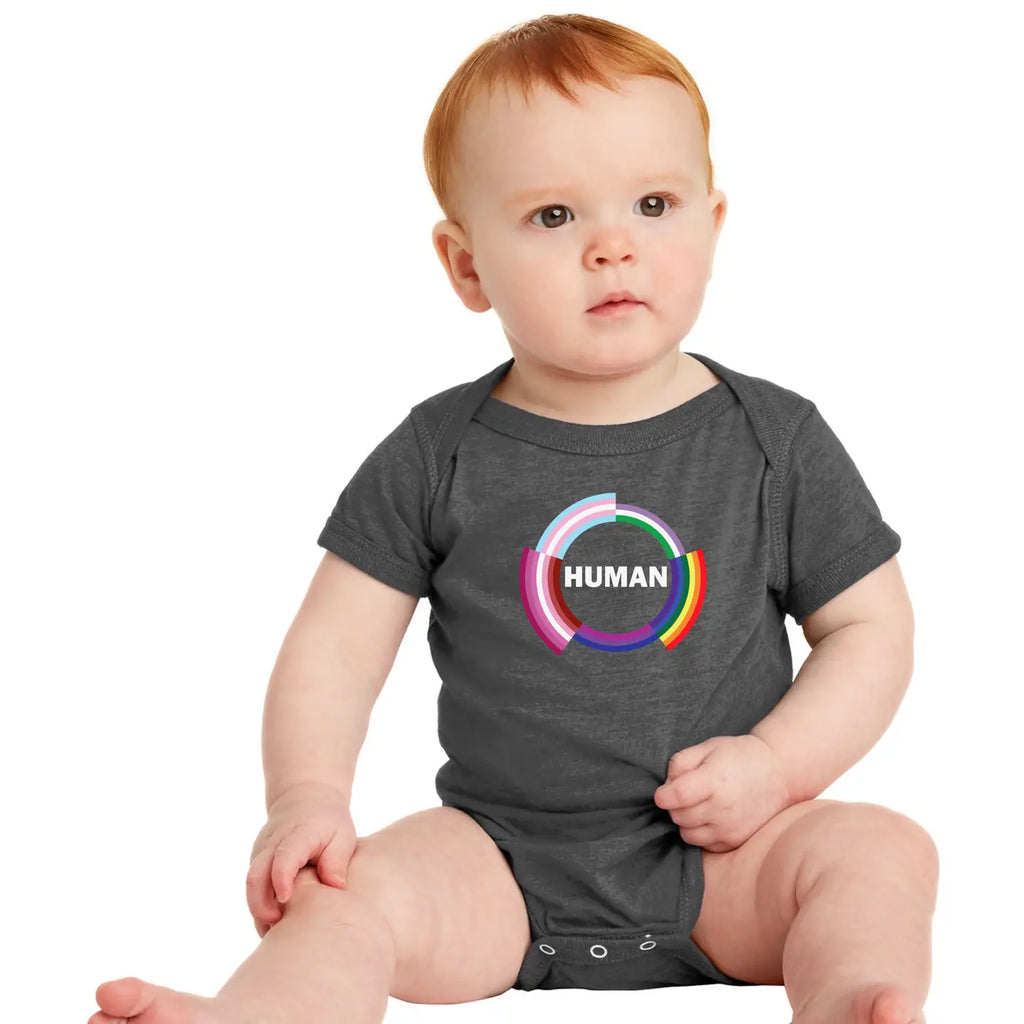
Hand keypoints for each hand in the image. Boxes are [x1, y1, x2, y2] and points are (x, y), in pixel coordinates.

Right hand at [246, 781, 356, 938]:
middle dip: (261, 906)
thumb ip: (337, 860)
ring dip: (259, 911)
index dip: (281, 877)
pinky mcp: (256, 863)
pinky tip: (276, 924)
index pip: (284, 856)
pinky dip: (261, 907)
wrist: (303, 799)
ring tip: (277, 933)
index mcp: (298, 834)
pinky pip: (254, 888)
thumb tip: (336, 888)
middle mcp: (272, 844)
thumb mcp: (342, 835)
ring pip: (251, 886)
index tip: (285, 899)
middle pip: (255, 876)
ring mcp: (260, 853)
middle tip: (278, 926)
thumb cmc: (328, 822)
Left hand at [652, 735, 790, 852]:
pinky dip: (701, 832)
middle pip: (678, 816)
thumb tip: (666, 785)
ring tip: (699, 805)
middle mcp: (723, 808)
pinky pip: (704, 844)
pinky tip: (710, 816)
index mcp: (714, 780)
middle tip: (685, 793)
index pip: (676, 796)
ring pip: (687, 834)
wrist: (778, 773)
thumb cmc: (740, 756)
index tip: (663, 793)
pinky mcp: (736, 841)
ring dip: (686, 821)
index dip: (663, 795)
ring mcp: (730, 828)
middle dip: (674, 806)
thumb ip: (681, 762)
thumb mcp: (709, 747)